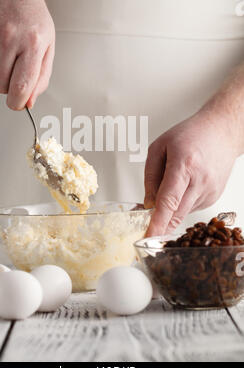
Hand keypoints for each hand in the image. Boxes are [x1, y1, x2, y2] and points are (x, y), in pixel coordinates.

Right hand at [0, 0, 54, 109]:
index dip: (17, 102)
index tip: (16, 103)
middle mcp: (9, 36)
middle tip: (11, 69)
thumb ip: (41, 77)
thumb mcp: (46, 45)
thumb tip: (28, 103)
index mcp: (33, 42)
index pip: (21, 87)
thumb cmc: (29, 18)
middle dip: (5, 85)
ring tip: (2, 50)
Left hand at [144, 110, 238, 235]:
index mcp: (184, 164)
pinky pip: (191, 208)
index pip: (168, 200)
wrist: (221, 132)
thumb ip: (150, 176)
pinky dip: (181, 203)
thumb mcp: (159, 147)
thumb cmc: (191, 135)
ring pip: (182, 212)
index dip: (157, 221)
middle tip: (146, 224)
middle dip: (160, 224)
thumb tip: (148, 203)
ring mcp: (209, 191)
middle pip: (176, 213)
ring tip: (172, 183)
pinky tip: (184, 186)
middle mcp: (200, 180)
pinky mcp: (213, 197)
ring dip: (171, 209)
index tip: (149, 236)